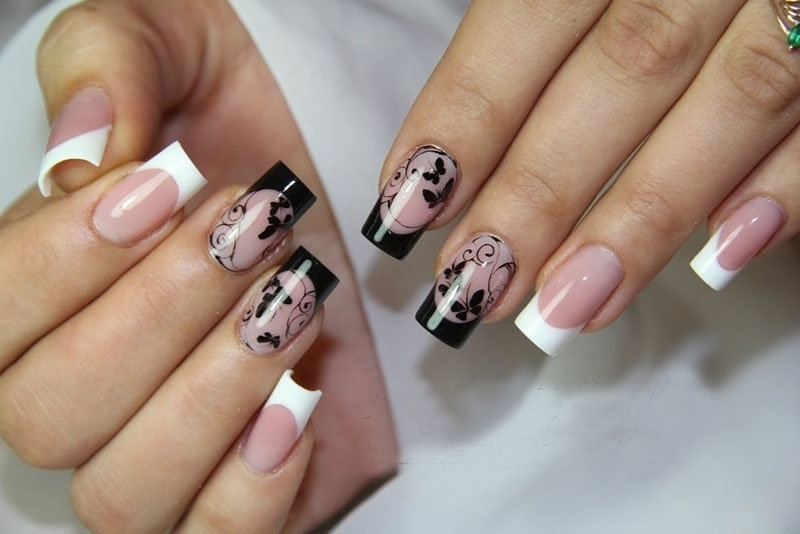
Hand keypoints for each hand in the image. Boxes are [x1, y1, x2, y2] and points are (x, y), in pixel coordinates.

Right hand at [2, 0, 395, 529]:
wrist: (333, 177)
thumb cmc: (242, 112)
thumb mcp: (177, 44)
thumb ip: (109, 66)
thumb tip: (80, 163)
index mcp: (32, 293)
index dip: (64, 259)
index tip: (170, 188)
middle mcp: (74, 388)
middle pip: (50, 415)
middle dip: (163, 316)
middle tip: (255, 235)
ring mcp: (156, 452)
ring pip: (124, 493)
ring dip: (213, 393)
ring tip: (293, 303)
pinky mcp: (236, 492)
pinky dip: (251, 492)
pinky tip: (299, 405)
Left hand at [363, 0, 799, 352]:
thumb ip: (537, 27)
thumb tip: (458, 157)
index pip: (529, 14)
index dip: (466, 113)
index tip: (407, 207)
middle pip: (625, 68)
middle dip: (542, 191)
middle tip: (473, 289)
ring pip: (734, 97)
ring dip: (646, 216)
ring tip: (567, 308)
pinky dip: (786, 187)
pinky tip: (724, 255)